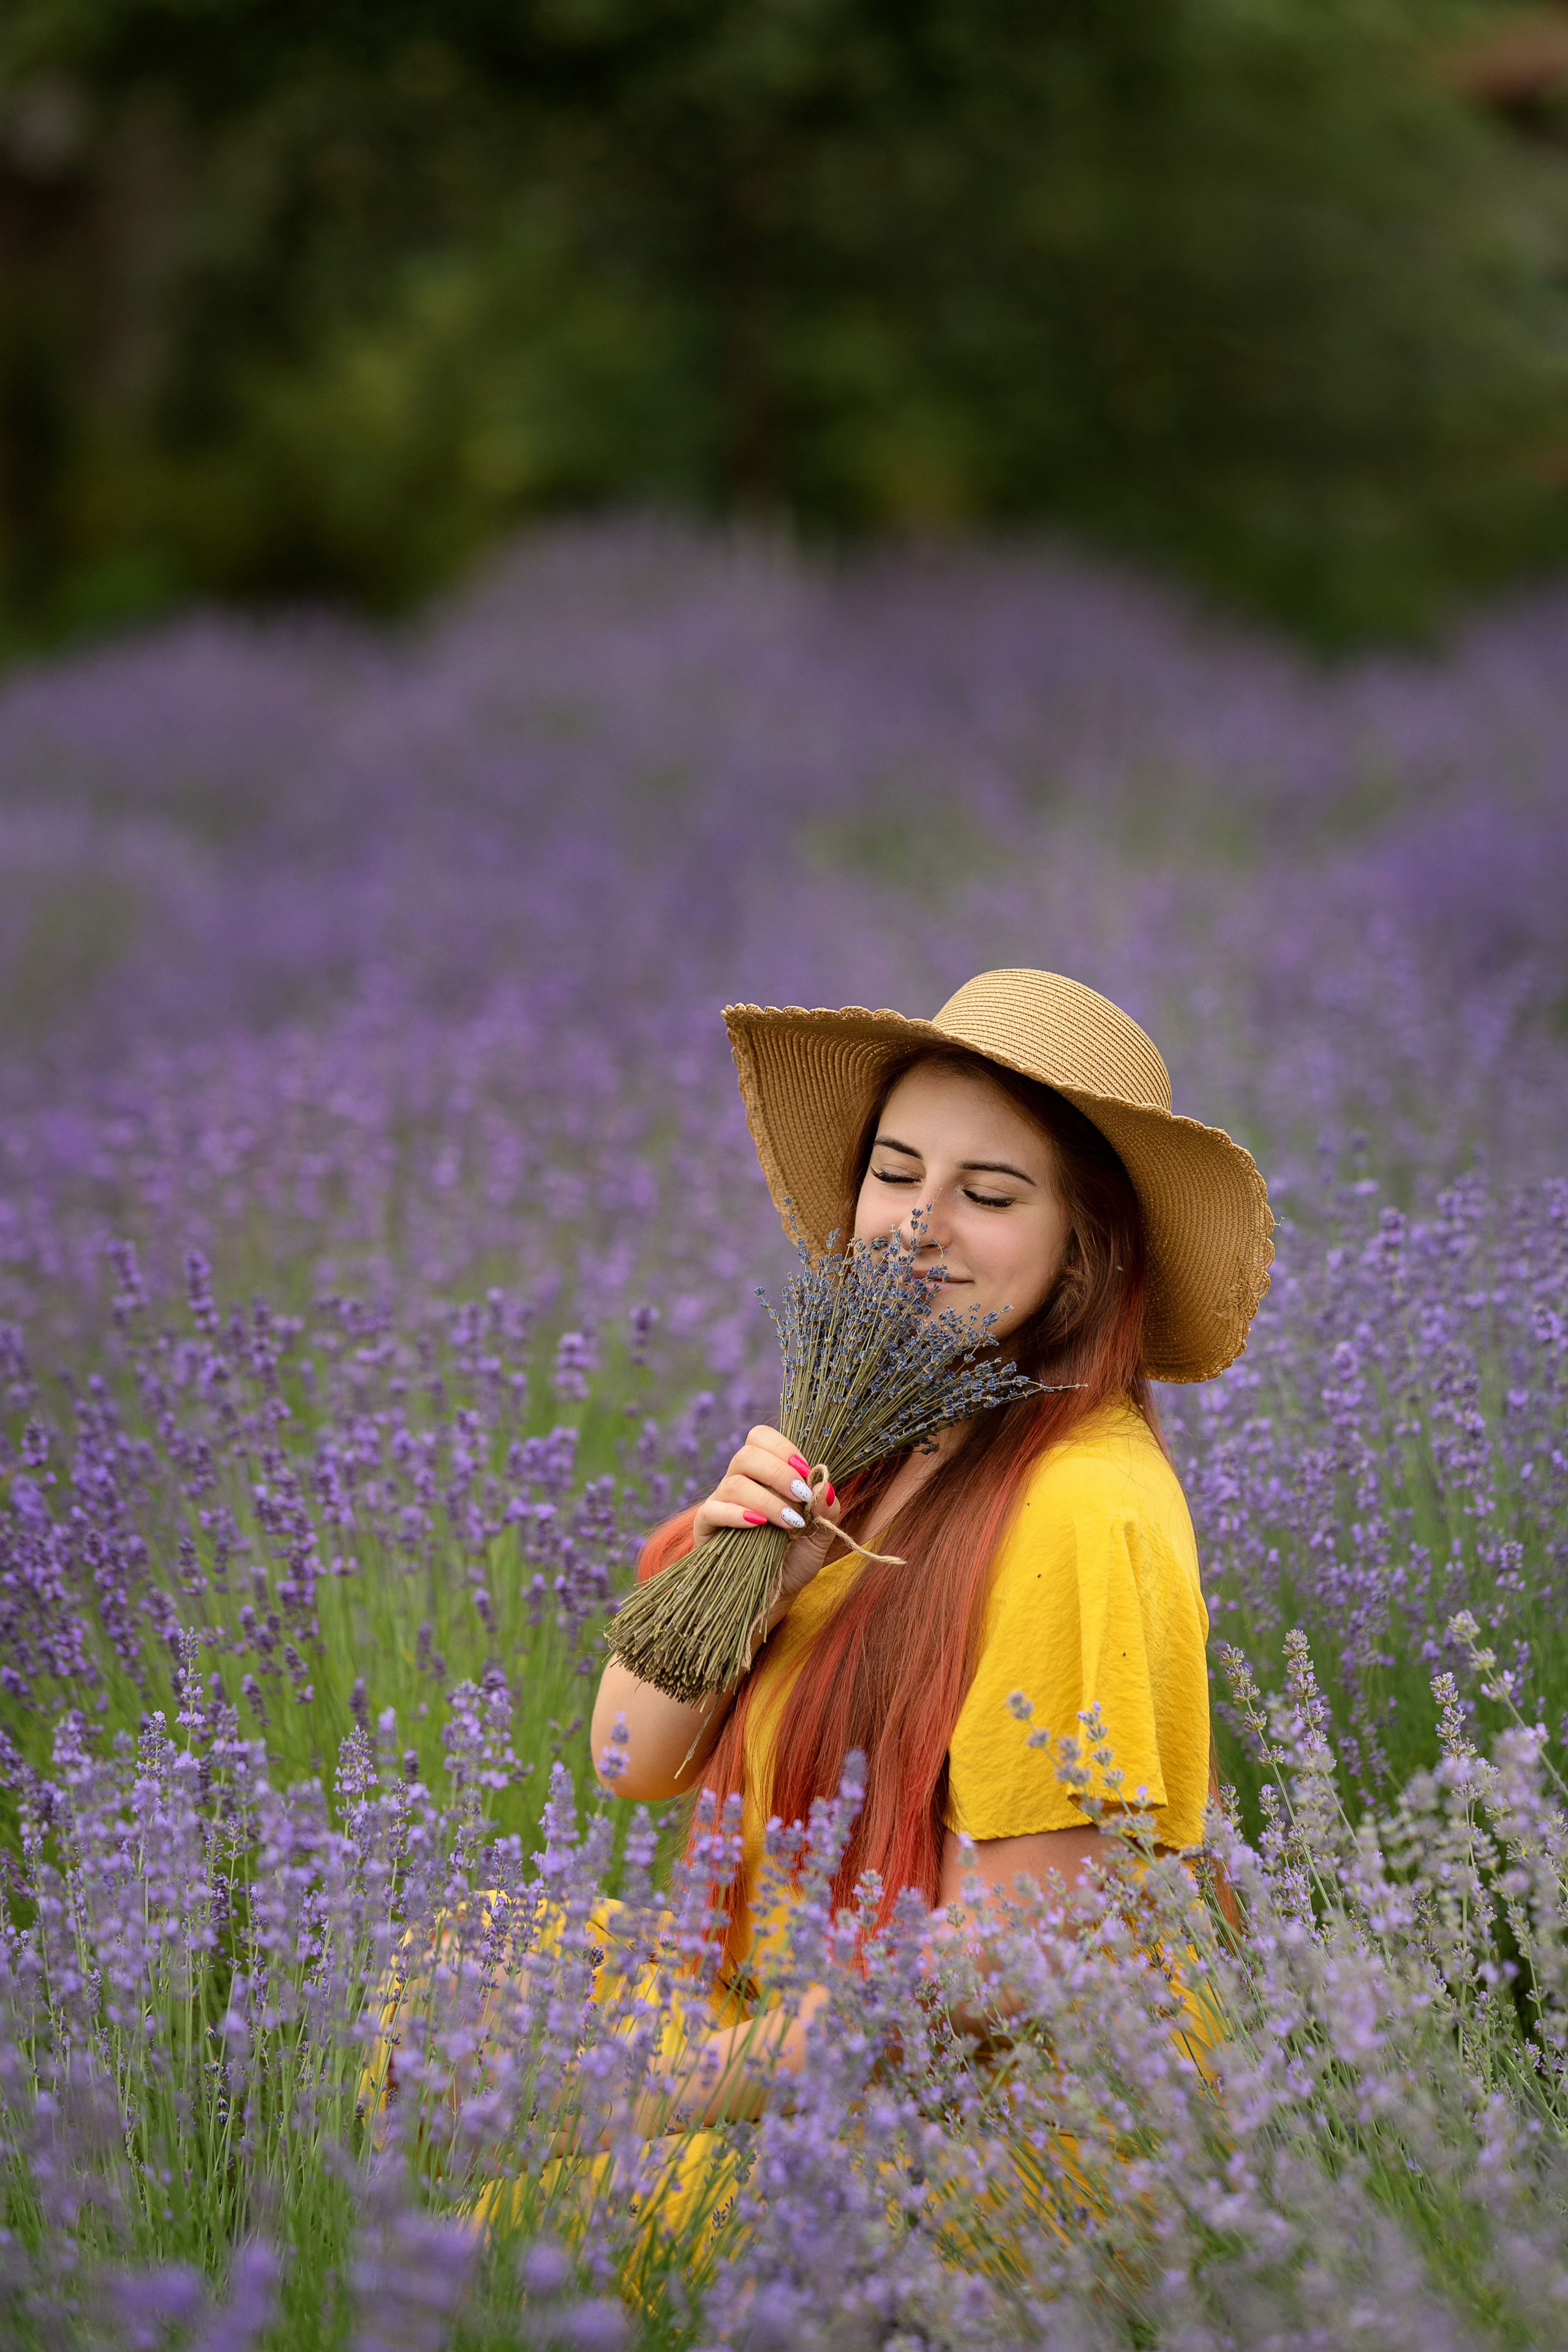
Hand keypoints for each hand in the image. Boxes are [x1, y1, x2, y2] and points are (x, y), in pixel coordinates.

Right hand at [691, 1425, 844, 1610]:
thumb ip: (827, 1511)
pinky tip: (757, 1525)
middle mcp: (740, 1481)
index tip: (806, 1471)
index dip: (783, 1448)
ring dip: (766, 1499)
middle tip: (800, 1496)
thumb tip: (825, 1488)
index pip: (761, 1437)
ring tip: (789, 1523)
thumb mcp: (820, 1535)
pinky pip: (712, 1510)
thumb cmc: (794, 1559)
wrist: (775, 1594)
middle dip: (778, 1471)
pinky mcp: (706, 1528)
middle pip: (747, 1454)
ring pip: (734, 1483)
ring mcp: (721, 1503)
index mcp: (764, 1474)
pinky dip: (736, 1514)